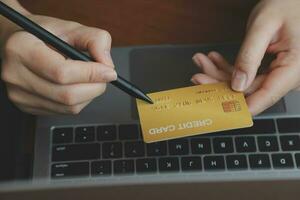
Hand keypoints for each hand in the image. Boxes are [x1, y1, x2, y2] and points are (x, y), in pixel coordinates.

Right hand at [1, 15, 116, 114]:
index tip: (109, 71)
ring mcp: (19, 95)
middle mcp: (15, 75)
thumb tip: (107, 65)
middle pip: (67, 95)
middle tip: (105, 76)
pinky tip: (76, 86)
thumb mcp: (71, 28)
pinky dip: (79, 101)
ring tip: (89, 78)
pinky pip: (64, 111)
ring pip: (69, 107)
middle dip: (95, 87)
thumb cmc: (45, 34)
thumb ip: (95, 40)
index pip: (62, 72)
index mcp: (21, 49)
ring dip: (89, 95)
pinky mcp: (27, 107)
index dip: (91, 74)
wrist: (21, 42)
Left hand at [191, 0, 299, 114]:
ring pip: (245, 83)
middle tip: (199, 75)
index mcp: (295, 67)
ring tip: (203, 61)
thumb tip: (238, 84)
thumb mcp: (263, 27)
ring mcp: (280, 73)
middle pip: (250, 90)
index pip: (266, 96)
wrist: (293, 0)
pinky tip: (215, 59)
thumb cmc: (286, 5)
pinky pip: (248, 74)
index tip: (218, 109)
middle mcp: (289, 74)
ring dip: (221, 73)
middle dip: (220, 82)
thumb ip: (249, 56)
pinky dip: (230, 67)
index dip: (240, 107)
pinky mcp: (272, 69)